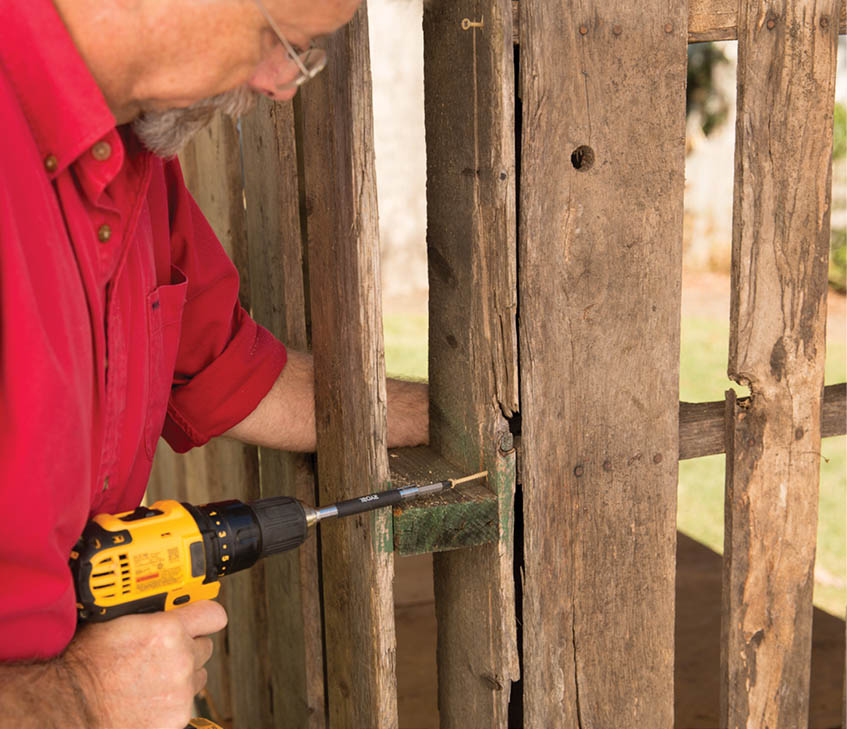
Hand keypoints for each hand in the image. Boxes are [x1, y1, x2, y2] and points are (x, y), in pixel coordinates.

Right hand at [66, 601, 226, 728]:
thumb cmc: (86, 665)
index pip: (214, 615)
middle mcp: (181, 659)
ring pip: (198, 675)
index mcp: (168, 631)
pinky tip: (150, 697)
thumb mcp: (116, 620)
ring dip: (183, 674)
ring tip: (153, 677)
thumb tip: (161, 600)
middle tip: (163, 652)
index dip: (206, 616)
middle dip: (189, 647)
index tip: (202, 619)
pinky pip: (186, 702)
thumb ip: (150, 611)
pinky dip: (172, 700)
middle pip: (205, 646)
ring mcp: (181, 690)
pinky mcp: (178, 716)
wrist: (70, 707)